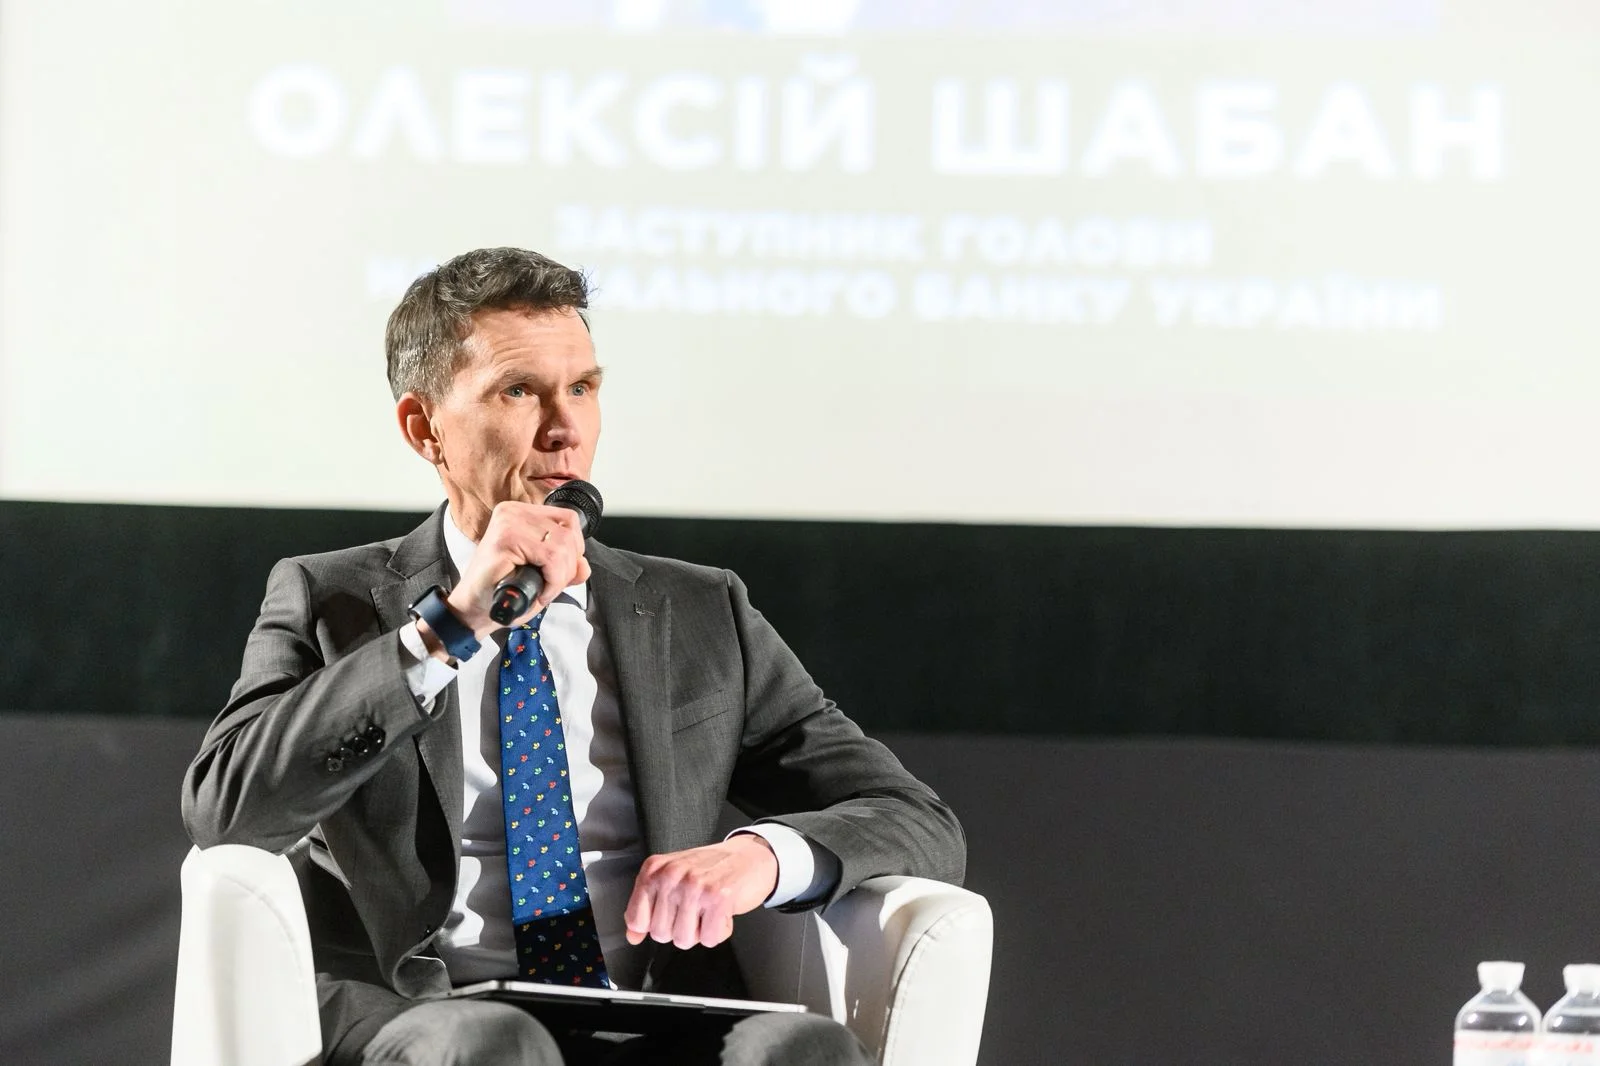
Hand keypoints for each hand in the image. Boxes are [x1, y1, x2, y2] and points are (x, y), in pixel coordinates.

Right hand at [447, 500, 590, 636]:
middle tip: (550, 587)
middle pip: (568, 533)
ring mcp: (508, 522)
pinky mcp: (505, 539)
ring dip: (560, 578)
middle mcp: (514, 511)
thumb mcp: (543, 576)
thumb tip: (584, 566)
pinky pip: (550, 558)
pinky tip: (540, 593)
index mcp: (522, 513)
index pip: (568, 519)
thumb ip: (566, 568)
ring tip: (543, 590)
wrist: (474, 609)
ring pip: (562, 547)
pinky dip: (553, 581)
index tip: (560, 572)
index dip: (574, 549)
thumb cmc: (503, 590)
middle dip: (568, 568)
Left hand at [623, 835, 778, 949]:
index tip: (669, 913)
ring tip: (708, 909)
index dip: (654, 925)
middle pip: (660, 934)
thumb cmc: (710, 869)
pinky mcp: (718, 898)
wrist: (748, 856)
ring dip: (700, 931)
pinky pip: (709, 939)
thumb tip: (633, 936)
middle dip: (680, 928)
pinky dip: (718, 931)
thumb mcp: (671, 880)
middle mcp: (671, 875)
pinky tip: (721, 912)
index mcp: (655, 870)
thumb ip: (646, 907)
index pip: (636, 920)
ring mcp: (694, 886)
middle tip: (695, 908)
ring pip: (684, 940)